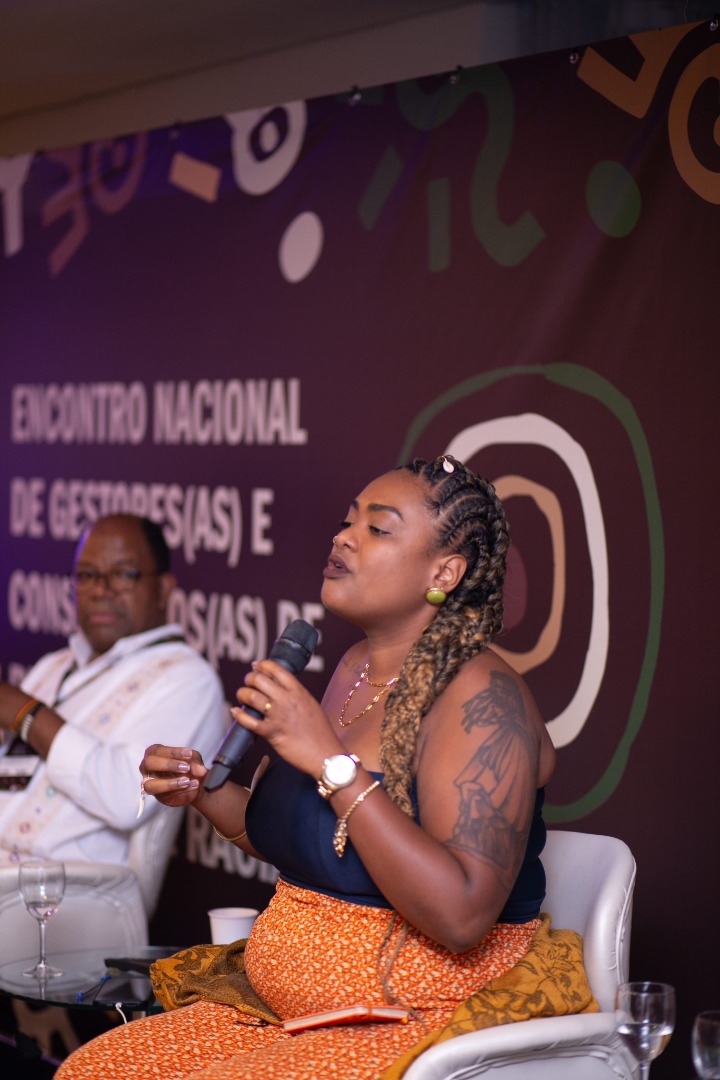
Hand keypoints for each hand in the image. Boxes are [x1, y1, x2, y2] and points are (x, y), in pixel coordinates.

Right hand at [139, 744, 206, 807]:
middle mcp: (147, 768)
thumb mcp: (195, 760)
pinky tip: (193, 785)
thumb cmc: (189, 765)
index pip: (158, 750)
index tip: (189, 754)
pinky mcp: (159, 796)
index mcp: (154, 753)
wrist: (196, 782)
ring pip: (150, 785)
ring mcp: (150, 783)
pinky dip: (180, 790)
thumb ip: (196, 763)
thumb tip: (200, 770)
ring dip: (169, 783)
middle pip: (149, 763)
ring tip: (187, 781)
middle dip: (168, 764)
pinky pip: (165, 795)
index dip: (173, 752)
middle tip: (186, 767)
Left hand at [233, 660, 342, 776]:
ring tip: (242, 695)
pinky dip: (239, 715)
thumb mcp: (311, 705)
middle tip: (248, 682)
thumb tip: (282, 690)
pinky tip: (235, 712)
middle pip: (260, 679)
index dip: (262, 665)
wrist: (325, 754)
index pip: (277, 669)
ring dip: (242, 694)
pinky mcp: (271, 733)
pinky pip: (248, 721)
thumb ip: (296, 695)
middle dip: (249, 678)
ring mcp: (278, 716)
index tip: (255, 666)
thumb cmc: (320, 732)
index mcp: (299, 691)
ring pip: (251, 696)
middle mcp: (287, 700)